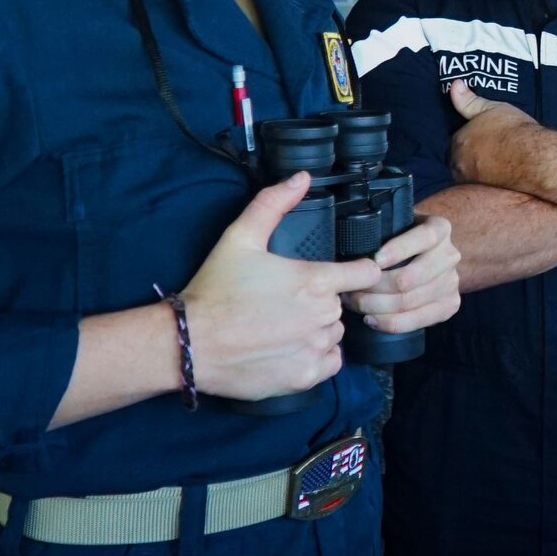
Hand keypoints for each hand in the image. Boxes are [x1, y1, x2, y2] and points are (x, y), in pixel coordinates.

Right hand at [182, 173, 382, 400]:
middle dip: (323, 299)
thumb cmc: (216, 289)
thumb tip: (302, 178)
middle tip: (289, 300)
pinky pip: (329, 362)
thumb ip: (273, 203)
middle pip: (342, 303)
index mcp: (315, 281)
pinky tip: (290, 347)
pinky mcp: (305, 377)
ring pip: (335, 333)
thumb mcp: (240, 237)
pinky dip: (316, 356)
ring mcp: (315, 349)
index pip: (366, 273)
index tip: (346, 272)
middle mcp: (322, 316)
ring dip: (319, 328)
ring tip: (285, 324)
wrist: (191, 343)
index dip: (358, 270)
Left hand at [343, 214, 460, 332]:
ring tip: (354, 303)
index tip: (374, 260)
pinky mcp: (451, 305)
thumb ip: (384, 229)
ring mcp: (453, 281)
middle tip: (350, 288)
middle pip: (409, 278)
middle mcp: (450, 255)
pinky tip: (372, 319)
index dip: (397, 251)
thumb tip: (354, 242)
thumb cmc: (404, 238)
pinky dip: (390, 322)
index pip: (422, 238)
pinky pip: (417, 321)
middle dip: (374, 287)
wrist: (431, 253)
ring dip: (376, 306)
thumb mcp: (399, 224)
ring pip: (409, 302)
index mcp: (440, 228)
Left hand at [447, 78, 537, 187]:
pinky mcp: (486, 193)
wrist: (534, 158)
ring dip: (478, 168)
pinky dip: (488, 180)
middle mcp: (459, 164)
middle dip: (471, 155)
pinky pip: (482, 185)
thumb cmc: (513, 130)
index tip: (484, 136)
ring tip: (497, 162)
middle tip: (490, 150)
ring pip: (470, 172)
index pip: (458, 140)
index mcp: (458, 141)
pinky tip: (501, 174)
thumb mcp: (490, 108)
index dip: (471, 137)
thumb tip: (454, 85)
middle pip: (460, 158)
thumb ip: (468, 100)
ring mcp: (472, 180)